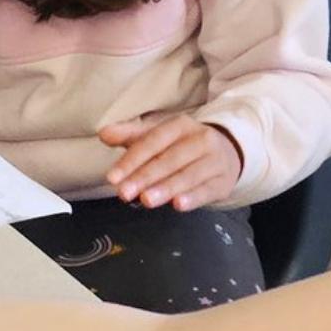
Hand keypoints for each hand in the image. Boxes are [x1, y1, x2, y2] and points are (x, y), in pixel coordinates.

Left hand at [101, 114, 243, 211]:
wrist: (226, 152)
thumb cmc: (181, 146)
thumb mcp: (157, 136)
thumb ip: (129, 136)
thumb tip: (104, 133)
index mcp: (180, 125)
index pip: (152, 142)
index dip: (131, 160)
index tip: (112, 177)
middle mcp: (201, 140)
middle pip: (169, 160)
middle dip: (144, 177)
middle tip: (124, 193)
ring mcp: (215, 161)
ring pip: (188, 176)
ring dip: (165, 189)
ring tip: (146, 200)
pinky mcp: (223, 182)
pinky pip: (207, 190)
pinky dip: (193, 198)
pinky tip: (178, 205)